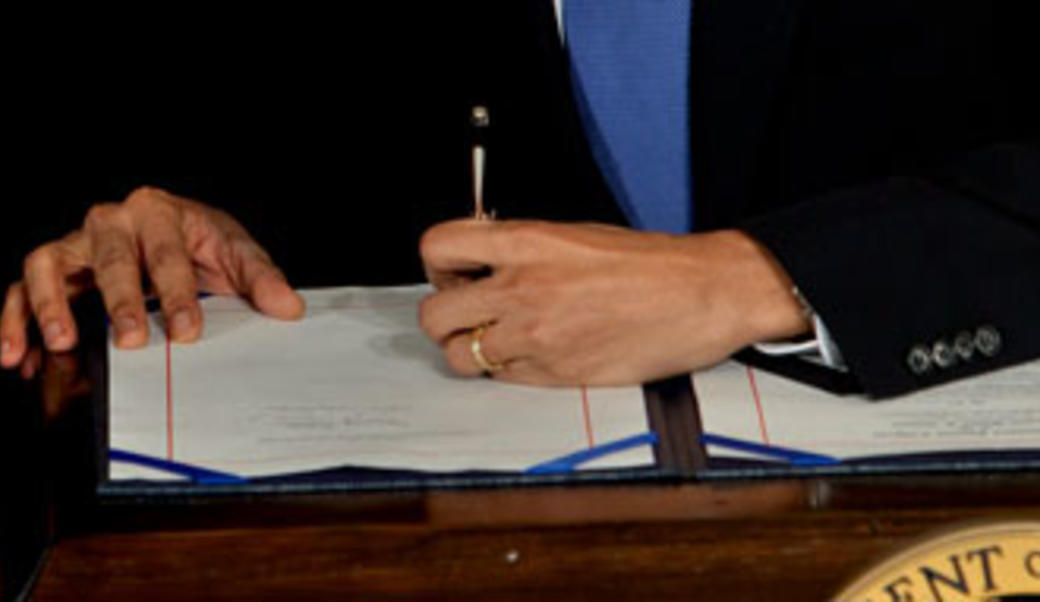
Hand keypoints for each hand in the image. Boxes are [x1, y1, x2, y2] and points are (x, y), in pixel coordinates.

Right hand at [1, 186, 304, 368]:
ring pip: (48, 262)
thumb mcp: (235, 254)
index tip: (187, 330)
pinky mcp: (54, 267)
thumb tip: (287, 307)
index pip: (167, 254)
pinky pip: (23, 288)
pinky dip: (17, 319)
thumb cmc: (201, 243)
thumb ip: (261, 279)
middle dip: (119, 299)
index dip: (177, 294)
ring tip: (61, 341)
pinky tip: (20, 355)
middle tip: (130, 339)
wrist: (175, 234)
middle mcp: (112, 221)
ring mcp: (78, 242)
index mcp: (160, 213)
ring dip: (50, 303)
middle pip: (110, 257)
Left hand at [419, 220, 808, 385]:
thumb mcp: (573, 234)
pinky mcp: (554, 374)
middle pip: (435, 316)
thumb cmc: (648, 265)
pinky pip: (501, 378)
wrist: (701, 294)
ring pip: (461, 357)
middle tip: (471, 314)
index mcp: (526, 243)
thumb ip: (520, 249)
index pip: (438, 247)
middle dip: (447, 318)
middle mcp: (521, 289)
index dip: (438, 266)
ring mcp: (535, 336)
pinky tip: (537, 352)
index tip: (455, 274)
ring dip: (473, 350)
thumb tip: (482, 265)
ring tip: (503, 339)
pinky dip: (508, 370)